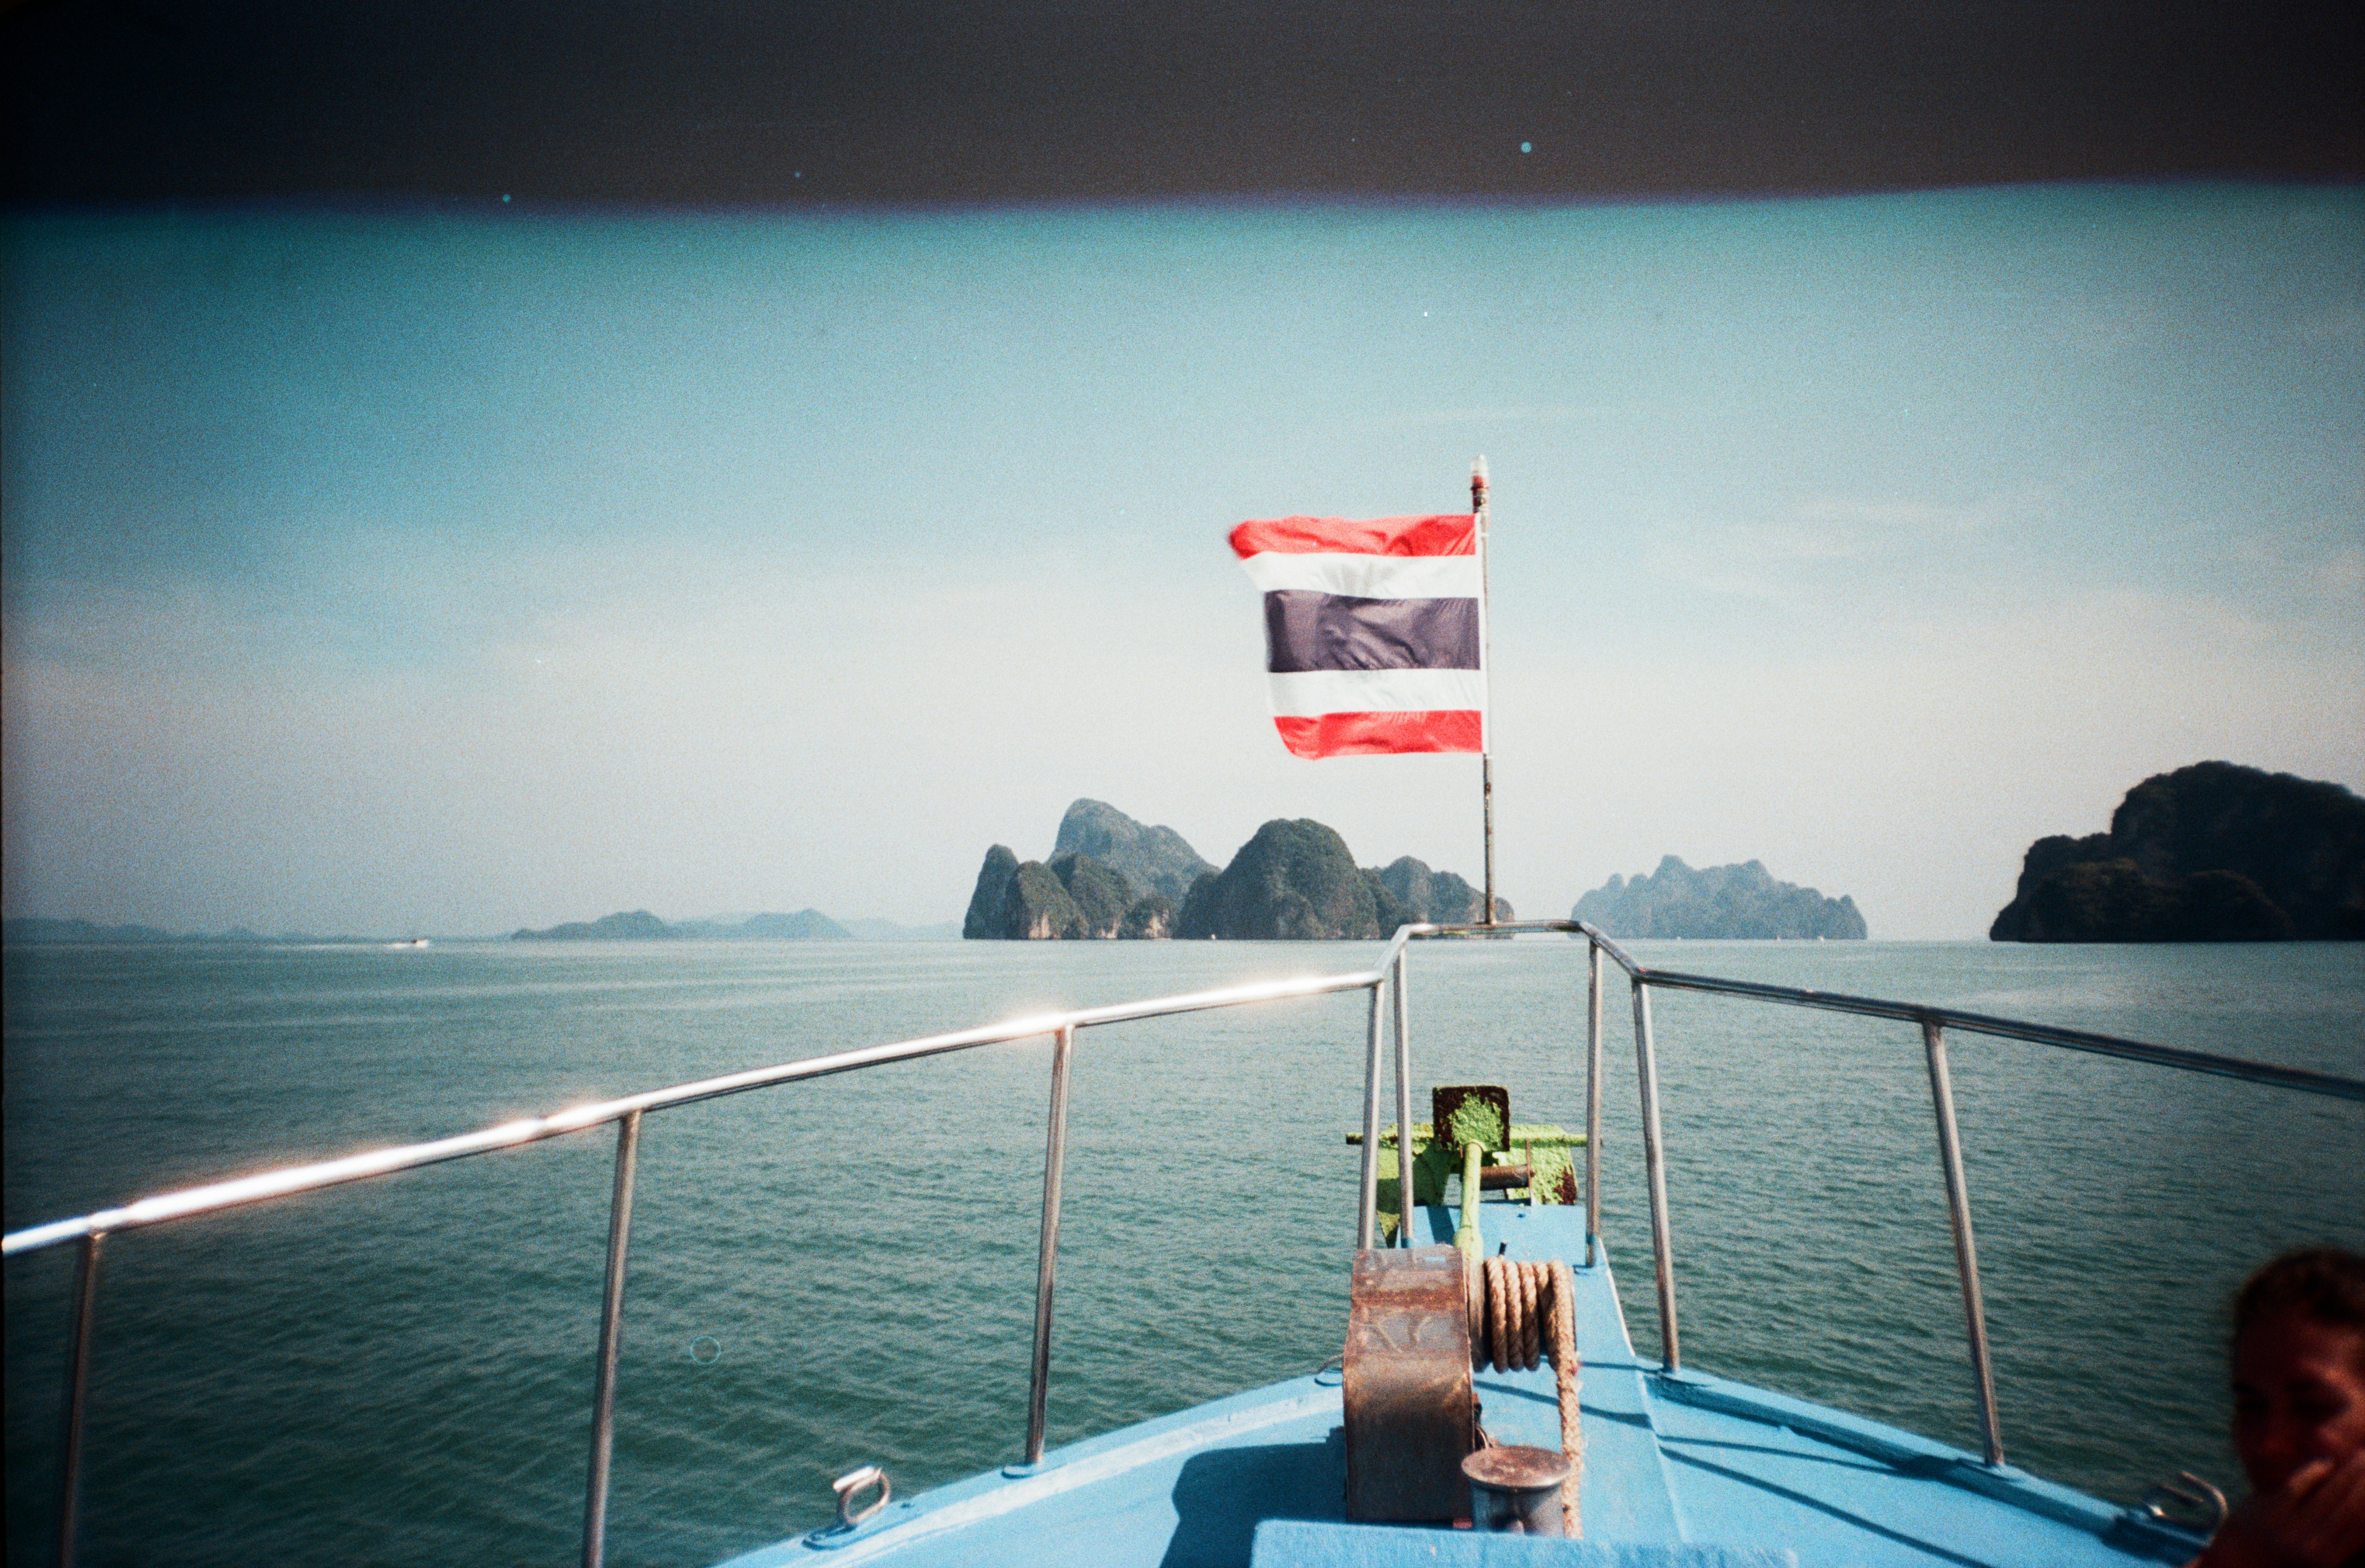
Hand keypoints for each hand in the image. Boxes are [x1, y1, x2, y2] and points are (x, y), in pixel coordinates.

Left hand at [2192, 1452, 2364, 1567]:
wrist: (2234, 1561)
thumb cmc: (2281, 1557)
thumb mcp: (2316, 1557)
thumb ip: (2338, 1539)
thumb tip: (2362, 1514)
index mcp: (2328, 1561)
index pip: (2362, 1527)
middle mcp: (2312, 1548)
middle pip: (2351, 1508)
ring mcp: (2289, 1529)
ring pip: (2328, 1494)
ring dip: (2348, 1473)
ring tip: (2360, 1457)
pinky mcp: (2267, 1511)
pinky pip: (2296, 1485)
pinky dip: (2313, 1471)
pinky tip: (2325, 1462)